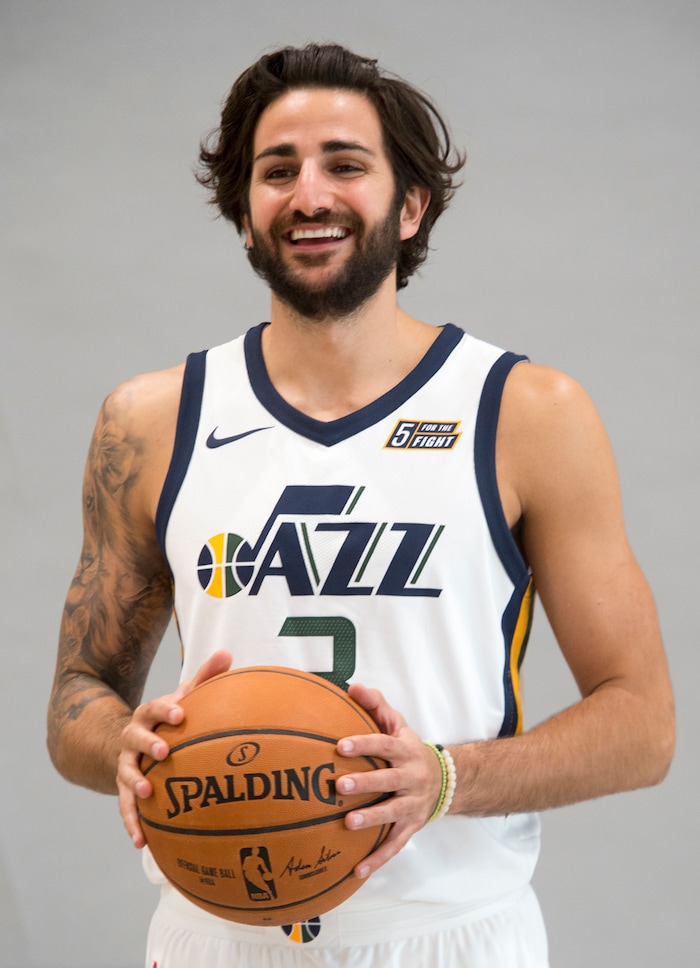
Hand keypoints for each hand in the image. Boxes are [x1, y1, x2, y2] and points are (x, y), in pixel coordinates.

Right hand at [117, 649, 231, 846]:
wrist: (128, 743)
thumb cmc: (168, 719)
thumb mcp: (184, 696)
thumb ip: (205, 677)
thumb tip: (227, 652)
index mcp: (148, 715)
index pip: (154, 708)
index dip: (166, 709)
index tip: (179, 712)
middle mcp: (132, 738)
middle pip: (135, 738)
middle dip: (148, 743)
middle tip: (164, 750)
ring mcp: (126, 765)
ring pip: (126, 773)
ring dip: (135, 783)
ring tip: (147, 795)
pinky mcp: (125, 791)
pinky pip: (126, 808)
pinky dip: (133, 824)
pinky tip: (142, 842)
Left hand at [336, 683, 443, 878]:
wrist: (447, 780)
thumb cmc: (409, 749)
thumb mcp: (398, 725)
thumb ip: (376, 705)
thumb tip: (351, 686)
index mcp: (405, 750)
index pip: (384, 744)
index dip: (364, 744)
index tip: (340, 746)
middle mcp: (411, 777)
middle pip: (388, 780)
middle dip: (364, 783)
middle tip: (339, 786)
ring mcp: (412, 804)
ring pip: (393, 813)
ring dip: (371, 819)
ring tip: (348, 823)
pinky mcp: (411, 826)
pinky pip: (394, 845)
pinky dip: (377, 859)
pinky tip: (356, 870)